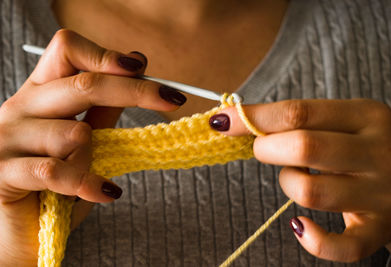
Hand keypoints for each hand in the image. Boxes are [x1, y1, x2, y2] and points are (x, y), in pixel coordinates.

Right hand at [0, 29, 185, 265]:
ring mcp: (6, 139)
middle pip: (82, 83)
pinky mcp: (2, 173)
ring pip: (71, 132)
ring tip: (92, 173)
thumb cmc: (57, 184)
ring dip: (92, 154)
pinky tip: (104, 193)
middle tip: (173, 99)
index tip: (142, 68)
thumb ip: (106, 105)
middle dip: (134, 91)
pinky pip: (54, 171)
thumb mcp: (87, 140)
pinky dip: (87, 184)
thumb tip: (138, 64)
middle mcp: (20, 108)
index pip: (68, 50)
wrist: (22, 231)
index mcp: (41, 93)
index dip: (106, 55)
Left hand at [210, 99, 390, 261]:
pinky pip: (341, 246)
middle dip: (266, 149)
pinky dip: (312, 240)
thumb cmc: (361, 148)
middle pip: (304, 147)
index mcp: (367, 115)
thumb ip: (298, 120)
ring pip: (311, 192)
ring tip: (296, 177)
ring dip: (288, 184)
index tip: (222, 121)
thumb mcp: (342, 122)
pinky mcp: (379, 229)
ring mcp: (383, 194)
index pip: (298, 113)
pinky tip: (300, 225)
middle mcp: (380, 152)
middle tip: (264, 149)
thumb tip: (234, 121)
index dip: (252, 118)